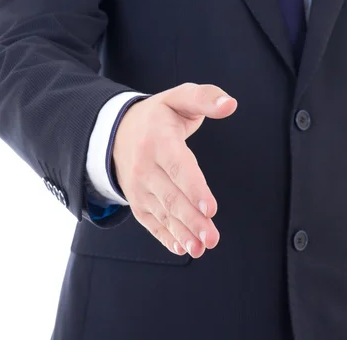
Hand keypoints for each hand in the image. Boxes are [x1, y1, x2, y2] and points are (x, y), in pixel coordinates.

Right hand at [113, 83, 236, 257]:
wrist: (116, 131)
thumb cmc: (158, 116)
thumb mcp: (179, 97)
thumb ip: (205, 98)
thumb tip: (231, 104)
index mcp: (159, 140)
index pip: (178, 166)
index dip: (194, 188)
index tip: (211, 209)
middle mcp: (145, 166)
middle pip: (171, 196)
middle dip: (192, 220)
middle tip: (212, 238)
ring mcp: (139, 187)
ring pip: (163, 213)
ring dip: (182, 233)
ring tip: (201, 248)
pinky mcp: (138, 202)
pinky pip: (151, 222)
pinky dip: (166, 237)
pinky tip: (182, 248)